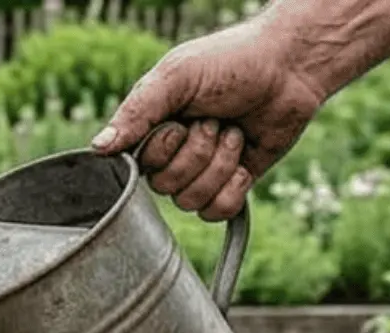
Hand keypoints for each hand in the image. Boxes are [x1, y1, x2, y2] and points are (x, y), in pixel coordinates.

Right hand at [90, 20, 327, 221]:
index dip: (163, 150)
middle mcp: (172, 154)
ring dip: (221, 166)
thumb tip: (98, 148)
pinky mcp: (232, 185)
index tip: (183, 121)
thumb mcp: (176, 77)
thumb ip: (136, 112)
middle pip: (165, 187)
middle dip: (199, 154)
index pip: (138, 167)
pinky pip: (216, 212)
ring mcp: (203, 172)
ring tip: (235, 134)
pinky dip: (233, 191)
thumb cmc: (231, 62)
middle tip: (217, 121)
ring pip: (191, 201)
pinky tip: (244, 164)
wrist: (291, 67)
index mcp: (152, 130)